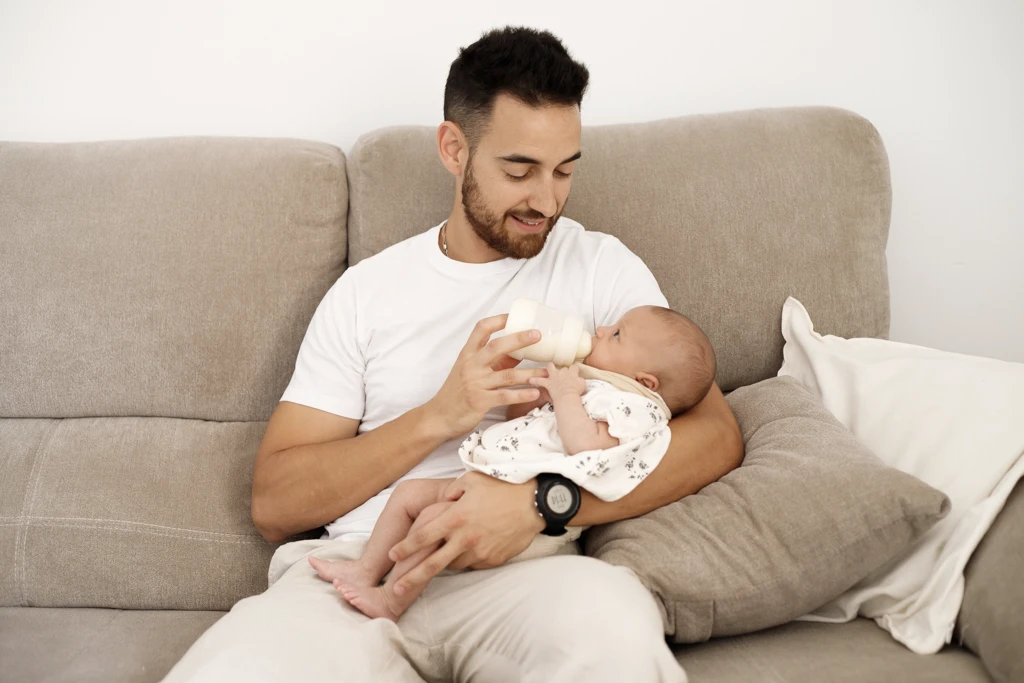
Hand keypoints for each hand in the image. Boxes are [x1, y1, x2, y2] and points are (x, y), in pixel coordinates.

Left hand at [387, 472, 544, 594]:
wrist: (535, 503)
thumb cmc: (502, 487)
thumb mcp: (471, 480)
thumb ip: (451, 492)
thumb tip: (440, 501)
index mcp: (456, 517)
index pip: (423, 536)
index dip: (404, 547)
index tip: (392, 555)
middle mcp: (464, 538)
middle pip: (432, 564)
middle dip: (411, 578)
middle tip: (397, 588)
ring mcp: (479, 552)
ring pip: (454, 564)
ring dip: (445, 562)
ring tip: (445, 555)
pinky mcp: (492, 561)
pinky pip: (473, 564)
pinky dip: (467, 559)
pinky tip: (471, 549)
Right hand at [426, 315, 548, 439]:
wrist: (440, 416)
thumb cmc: (458, 390)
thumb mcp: (472, 370)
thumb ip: (495, 360)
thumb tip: (522, 351)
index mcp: (468, 354)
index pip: (481, 329)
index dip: (498, 320)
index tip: (514, 316)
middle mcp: (471, 365)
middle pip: (496, 347)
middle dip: (518, 339)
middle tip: (537, 335)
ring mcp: (476, 383)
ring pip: (507, 375)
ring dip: (529, 374)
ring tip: (547, 372)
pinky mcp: (480, 401)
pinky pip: (505, 396)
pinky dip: (521, 395)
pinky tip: (535, 393)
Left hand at [528, 363, 585, 402]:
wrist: (567, 397)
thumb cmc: (576, 392)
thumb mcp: (582, 385)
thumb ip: (580, 380)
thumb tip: (579, 379)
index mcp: (572, 372)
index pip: (574, 367)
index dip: (574, 370)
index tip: (574, 373)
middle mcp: (563, 372)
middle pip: (562, 368)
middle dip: (562, 371)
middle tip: (563, 377)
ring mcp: (554, 376)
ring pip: (550, 367)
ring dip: (549, 368)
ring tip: (548, 370)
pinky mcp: (548, 383)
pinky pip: (539, 381)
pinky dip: (535, 380)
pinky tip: (530, 380)